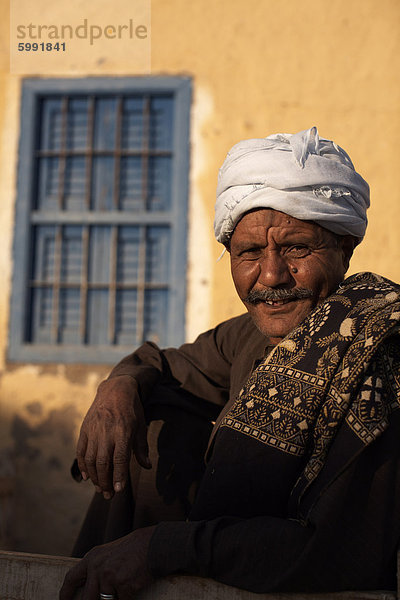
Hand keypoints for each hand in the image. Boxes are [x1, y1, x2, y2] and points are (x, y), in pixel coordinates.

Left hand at [59, 526, 155, 599]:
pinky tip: (135, 582)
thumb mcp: (109, 554)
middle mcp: (97, 567)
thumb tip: (90, 589)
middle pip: (87, 599)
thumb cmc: (133, 549)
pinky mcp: (123, 586)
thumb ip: (97, 568)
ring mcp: (109, 577)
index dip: (65, 594)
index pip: (71, 578)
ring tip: (125, 582)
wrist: (153, 544)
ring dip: (115, 597)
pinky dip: (128, 596)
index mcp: (92, 558)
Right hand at [76, 376, 151, 498]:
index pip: (120, 458)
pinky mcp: (85, 429)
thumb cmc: (132, 409)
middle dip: (105, 481)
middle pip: (103, 462)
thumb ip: (141, 447)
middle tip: (109, 495)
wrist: (115, 389)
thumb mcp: (141, 425)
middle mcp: (107, 431)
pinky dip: (82, 465)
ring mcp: (94, 430)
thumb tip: (147, 466)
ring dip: (94, 477)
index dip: (119, 476)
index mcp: (123, 431)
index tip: (119, 490)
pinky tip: (86, 476)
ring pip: (90, 459)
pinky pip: (81, 450)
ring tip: (100, 488)